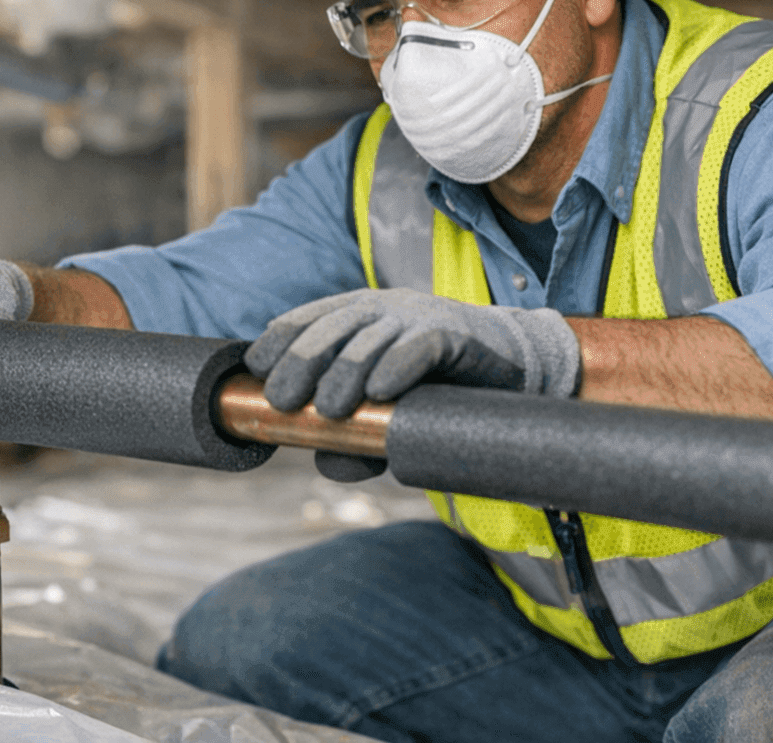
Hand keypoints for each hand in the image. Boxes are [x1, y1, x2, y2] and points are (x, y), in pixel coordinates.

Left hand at [244, 289, 579, 479]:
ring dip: (343, 372)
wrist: (515, 367)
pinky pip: (419, 345)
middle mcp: (383, 309)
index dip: (277, 342)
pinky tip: (381, 390)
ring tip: (329, 409)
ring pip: (368, 338)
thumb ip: (359, 440)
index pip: (306, 319)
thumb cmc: (441, 390)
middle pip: (329, 328)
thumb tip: (325, 463)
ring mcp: (418, 318)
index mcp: (358, 316)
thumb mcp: (392, 416)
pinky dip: (397, 366)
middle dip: (300, 362)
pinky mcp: (454, 334)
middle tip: (282, 400)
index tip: (257, 372)